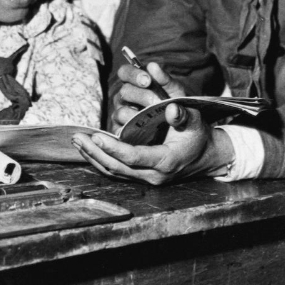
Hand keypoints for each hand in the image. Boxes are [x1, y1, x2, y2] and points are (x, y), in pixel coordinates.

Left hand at [73, 106, 232, 185]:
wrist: (206, 156)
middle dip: (95, 153)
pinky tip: (88, 149)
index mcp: (166, 161)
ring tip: (77, 141)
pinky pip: (116, 172)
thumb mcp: (195, 120)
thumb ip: (181, 113)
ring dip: (93, 157)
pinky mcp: (141, 177)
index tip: (96, 136)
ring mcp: (147, 179)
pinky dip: (100, 161)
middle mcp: (154, 175)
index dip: (113, 148)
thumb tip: (171, 106)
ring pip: (113, 173)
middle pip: (117, 168)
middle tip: (77, 136)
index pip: (133, 157)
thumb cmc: (198, 134)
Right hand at [109, 61, 184, 134]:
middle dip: (141, 96)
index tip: (147, 81)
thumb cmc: (179, 109)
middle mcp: (126, 98)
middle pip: (124, 91)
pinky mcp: (121, 133)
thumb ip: (168, 82)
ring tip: (154, 119)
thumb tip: (153, 66)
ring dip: (138, 115)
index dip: (133, 74)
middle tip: (156, 101)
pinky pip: (121, 130)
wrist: (184, 135)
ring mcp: (122, 115)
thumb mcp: (179, 94)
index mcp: (136, 83)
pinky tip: (146, 131)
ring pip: (121, 112)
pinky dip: (134, 130)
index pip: (125, 72)